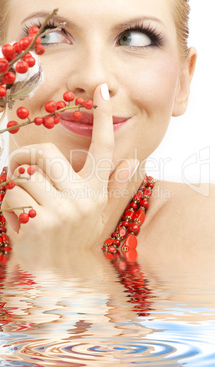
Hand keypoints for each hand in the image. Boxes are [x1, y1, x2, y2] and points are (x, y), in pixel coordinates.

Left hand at [2, 84, 138, 253]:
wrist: (59, 276)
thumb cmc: (72, 238)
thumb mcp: (94, 212)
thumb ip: (110, 187)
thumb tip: (131, 163)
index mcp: (95, 191)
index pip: (102, 148)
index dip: (102, 117)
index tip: (100, 90)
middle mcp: (83, 198)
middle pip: (44, 153)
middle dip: (24, 158)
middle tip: (18, 168)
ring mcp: (61, 210)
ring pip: (21, 176)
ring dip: (14, 190)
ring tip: (25, 207)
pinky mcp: (38, 221)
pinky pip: (9, 196)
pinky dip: (7, 207)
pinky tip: (20, 223)